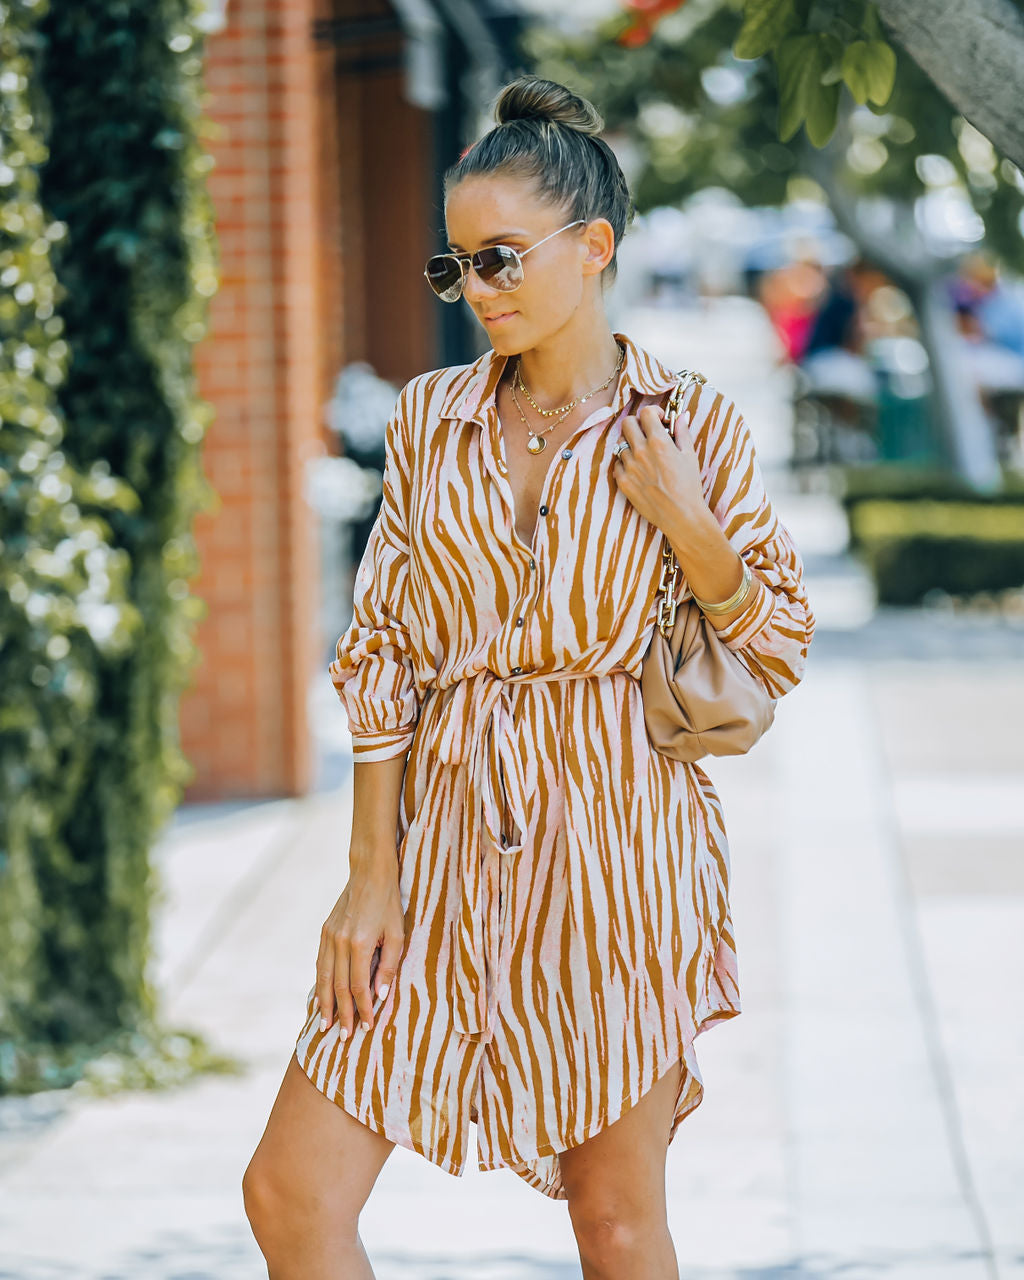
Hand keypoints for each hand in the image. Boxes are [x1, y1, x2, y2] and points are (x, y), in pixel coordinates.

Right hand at [314, 869, 404, 1039]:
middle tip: (343, 1037)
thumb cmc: (389, 903)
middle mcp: (340, 942)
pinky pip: (320, 963)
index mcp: (360, 944)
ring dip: (324, 1004)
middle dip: (341, 1014)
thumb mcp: (397, 934)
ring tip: (325, 1025)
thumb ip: (389, 967)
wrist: (370, 872)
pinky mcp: (324, 931)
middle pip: (337, 987)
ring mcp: (329, 936)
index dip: (362, 1009)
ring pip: (323, 978)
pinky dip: (319, 983)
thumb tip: (380, 997)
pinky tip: (320, 997)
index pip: (358, 987)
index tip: (366, 1027)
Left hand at [612, 402, 709, 537]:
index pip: (646, 412)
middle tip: (647, 433)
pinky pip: (616, 464)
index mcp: (658, 442)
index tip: (659, 420)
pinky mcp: (623, 482)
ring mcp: (629, 467)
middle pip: (627, 423)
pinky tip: (638, 470)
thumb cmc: (689, 486)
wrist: (680, 515)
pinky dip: (625, 463)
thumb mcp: (690, 456)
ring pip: (621, 444)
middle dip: (638, 424)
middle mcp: (640, 451)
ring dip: (631, 445)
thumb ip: (683, 432)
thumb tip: (681, 416)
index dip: (653, 413)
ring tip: (644, 455)